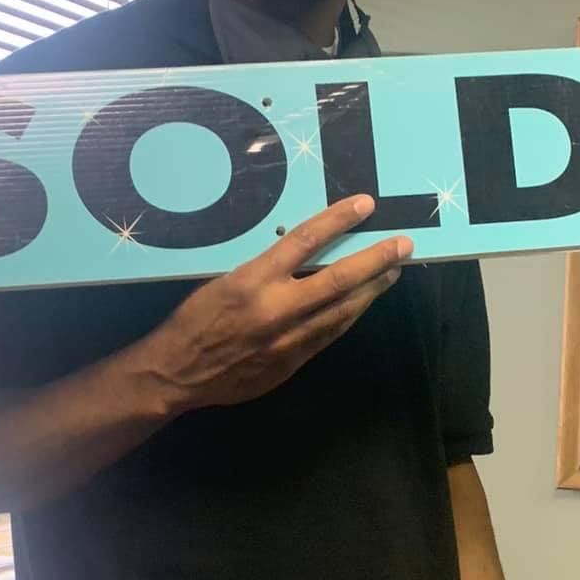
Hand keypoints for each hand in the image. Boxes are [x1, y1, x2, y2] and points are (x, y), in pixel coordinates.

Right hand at [135, 196, 410, 412]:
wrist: (177, 374)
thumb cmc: (194, 321)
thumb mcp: (222, 282)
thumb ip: (264, 272)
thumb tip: (301, 257)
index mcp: (253, 280)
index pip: (304, 240)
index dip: (338, 220)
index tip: (365, 205)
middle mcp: (276, 308)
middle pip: (338, 279)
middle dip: (375, 260)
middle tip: (402, 246)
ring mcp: (288, 339)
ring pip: (342, 310)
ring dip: (371, 290)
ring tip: (392, 272)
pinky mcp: (292, 362)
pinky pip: (329, 334)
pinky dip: (349, 316)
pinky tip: (363, 304)